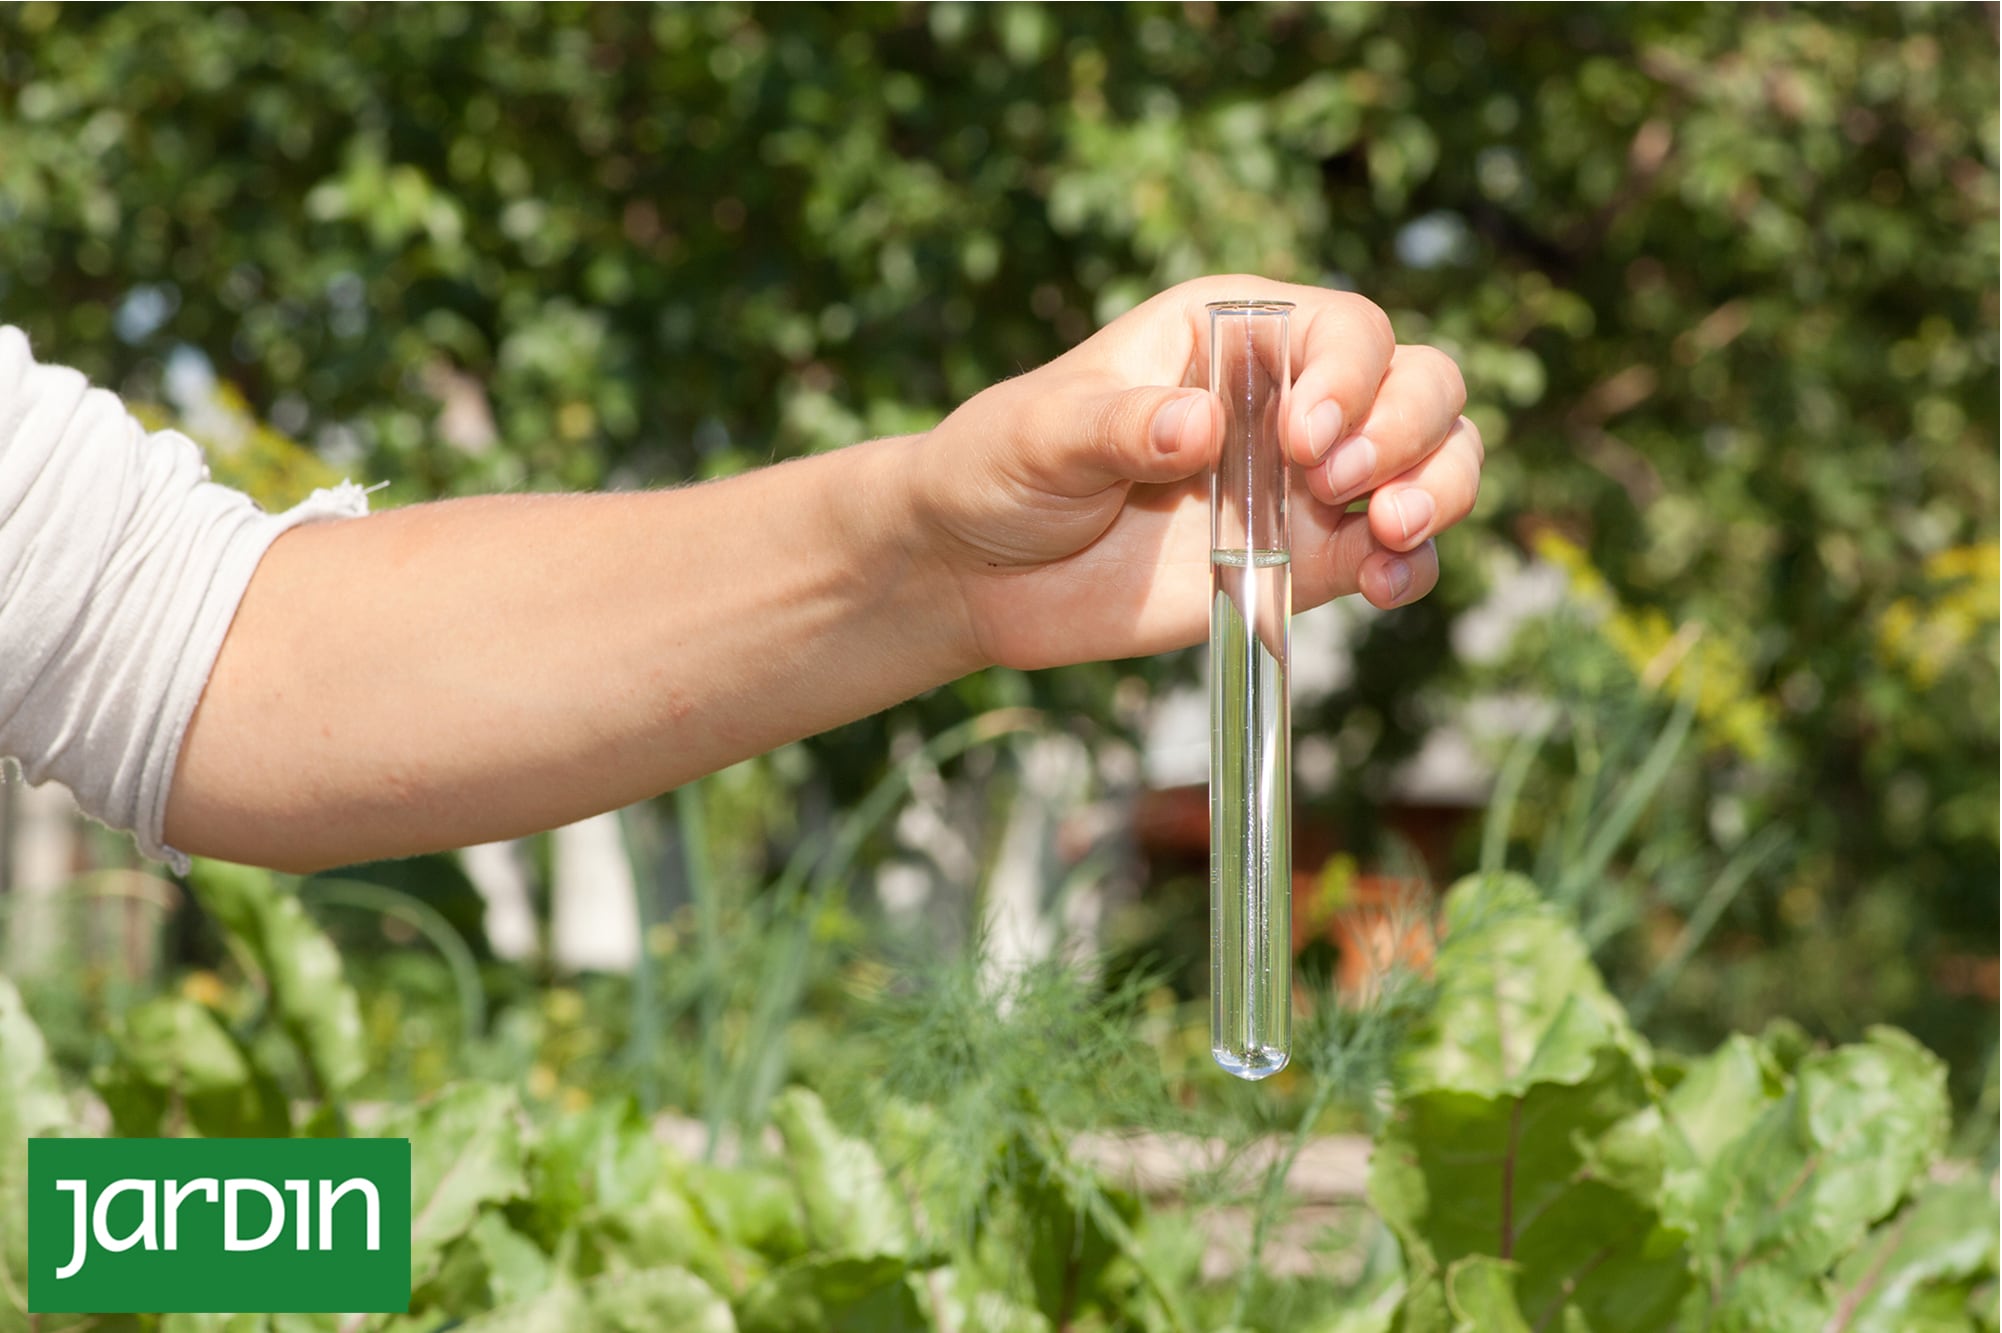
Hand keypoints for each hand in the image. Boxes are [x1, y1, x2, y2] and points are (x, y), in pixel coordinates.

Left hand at [910, 274, 1484, 669]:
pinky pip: (1399, 555)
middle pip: (1417, 381)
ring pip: (1435, 458)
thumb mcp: (1042, 434)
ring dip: (1440, 488)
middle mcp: (1289, 397)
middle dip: (1407, 428)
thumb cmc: (1002, 467)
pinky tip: (1386, 585)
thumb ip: (1119, 425)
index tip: (1299, 438)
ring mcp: (1307, 482)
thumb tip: (1200, 425)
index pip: (1341, 329)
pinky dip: (1415, 567)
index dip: (1346, 377)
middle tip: (1341, 483)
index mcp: (1233, 331)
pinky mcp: (1308, 560)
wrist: (979, 571)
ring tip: (1390, 530)